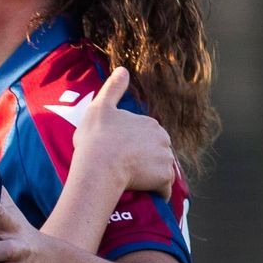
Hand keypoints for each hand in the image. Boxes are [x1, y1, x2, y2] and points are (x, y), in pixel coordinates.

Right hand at [71, 67, 175, 196]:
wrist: (100, 166)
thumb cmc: (97, 138)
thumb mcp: (100, 108)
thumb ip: (113, 88)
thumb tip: (123, 69)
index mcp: (150, 123)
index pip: (146, 135)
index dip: (131, 144)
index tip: (117, 151)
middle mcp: (163, 138)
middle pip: (156, 151)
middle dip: (144, 159)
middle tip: (123, 167)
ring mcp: (165, 158)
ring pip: (160, 168)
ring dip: (150, 175)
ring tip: (131, 181)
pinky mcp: (165, 178)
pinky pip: (164, 188)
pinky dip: (156, 191)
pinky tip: (143, 193)